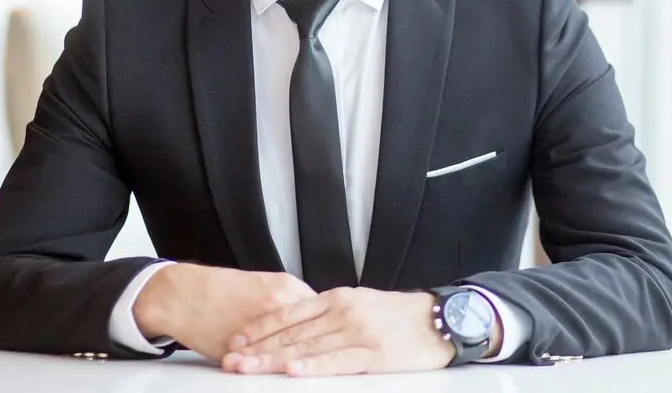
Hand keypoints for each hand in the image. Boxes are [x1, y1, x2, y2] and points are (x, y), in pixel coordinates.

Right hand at [133, 263, 315, 361]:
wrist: (186, 295)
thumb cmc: (222, 290)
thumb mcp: (263, 283)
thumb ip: (288, 301)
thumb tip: (312, 320)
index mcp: (286, 287)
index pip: (320, 314)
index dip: (329, 331)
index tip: (337, 341)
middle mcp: (278, 305)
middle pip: (310, 334)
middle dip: (321, 351)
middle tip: (330, 362)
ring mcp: (261, 327)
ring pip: (289, 351)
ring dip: (299, 363)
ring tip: (306, 372)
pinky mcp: (244, 347)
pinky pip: (266, 361)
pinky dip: (275, 368)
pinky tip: (282, 375)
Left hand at [221, 287, 462, 375]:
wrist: (441, 319)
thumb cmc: (402, 316)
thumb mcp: (362, 304)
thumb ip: (332, 313)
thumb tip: (300, 324)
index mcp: (338, 299)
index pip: (290, 312)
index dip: (261, 327)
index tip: (237, 339)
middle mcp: (343, 312)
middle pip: (292, 332)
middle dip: (258, 348)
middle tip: (230, 359)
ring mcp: (357, 332)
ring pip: (307, 348)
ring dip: (274, 360)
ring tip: (248, 368)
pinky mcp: (373, 353)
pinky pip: (337, 361)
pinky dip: (313, 366)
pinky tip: (293, 371)